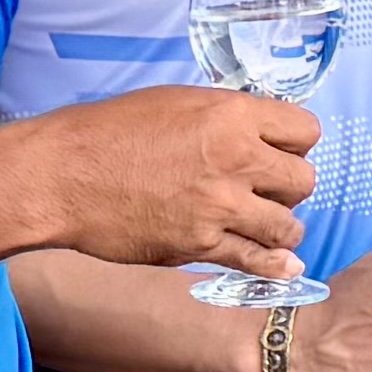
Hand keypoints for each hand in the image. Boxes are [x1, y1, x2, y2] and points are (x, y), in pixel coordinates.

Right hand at [15, 86, 317, 277]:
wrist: (64, 175)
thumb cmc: (113, 131)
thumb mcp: (180, 102)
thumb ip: (227, 118)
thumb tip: (258, 133)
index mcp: (233, 115)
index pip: (306, 130)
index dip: (297, 143)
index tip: (282, 151)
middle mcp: (236, 159)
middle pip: (303, 179)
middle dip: (290, 185)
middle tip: (269, 189)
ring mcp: (220, 206)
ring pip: (287, 224)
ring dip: (283, 227)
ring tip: (270, 226)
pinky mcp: (199, 244)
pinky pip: (255, 260)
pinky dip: (275, 267)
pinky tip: (286, 269)